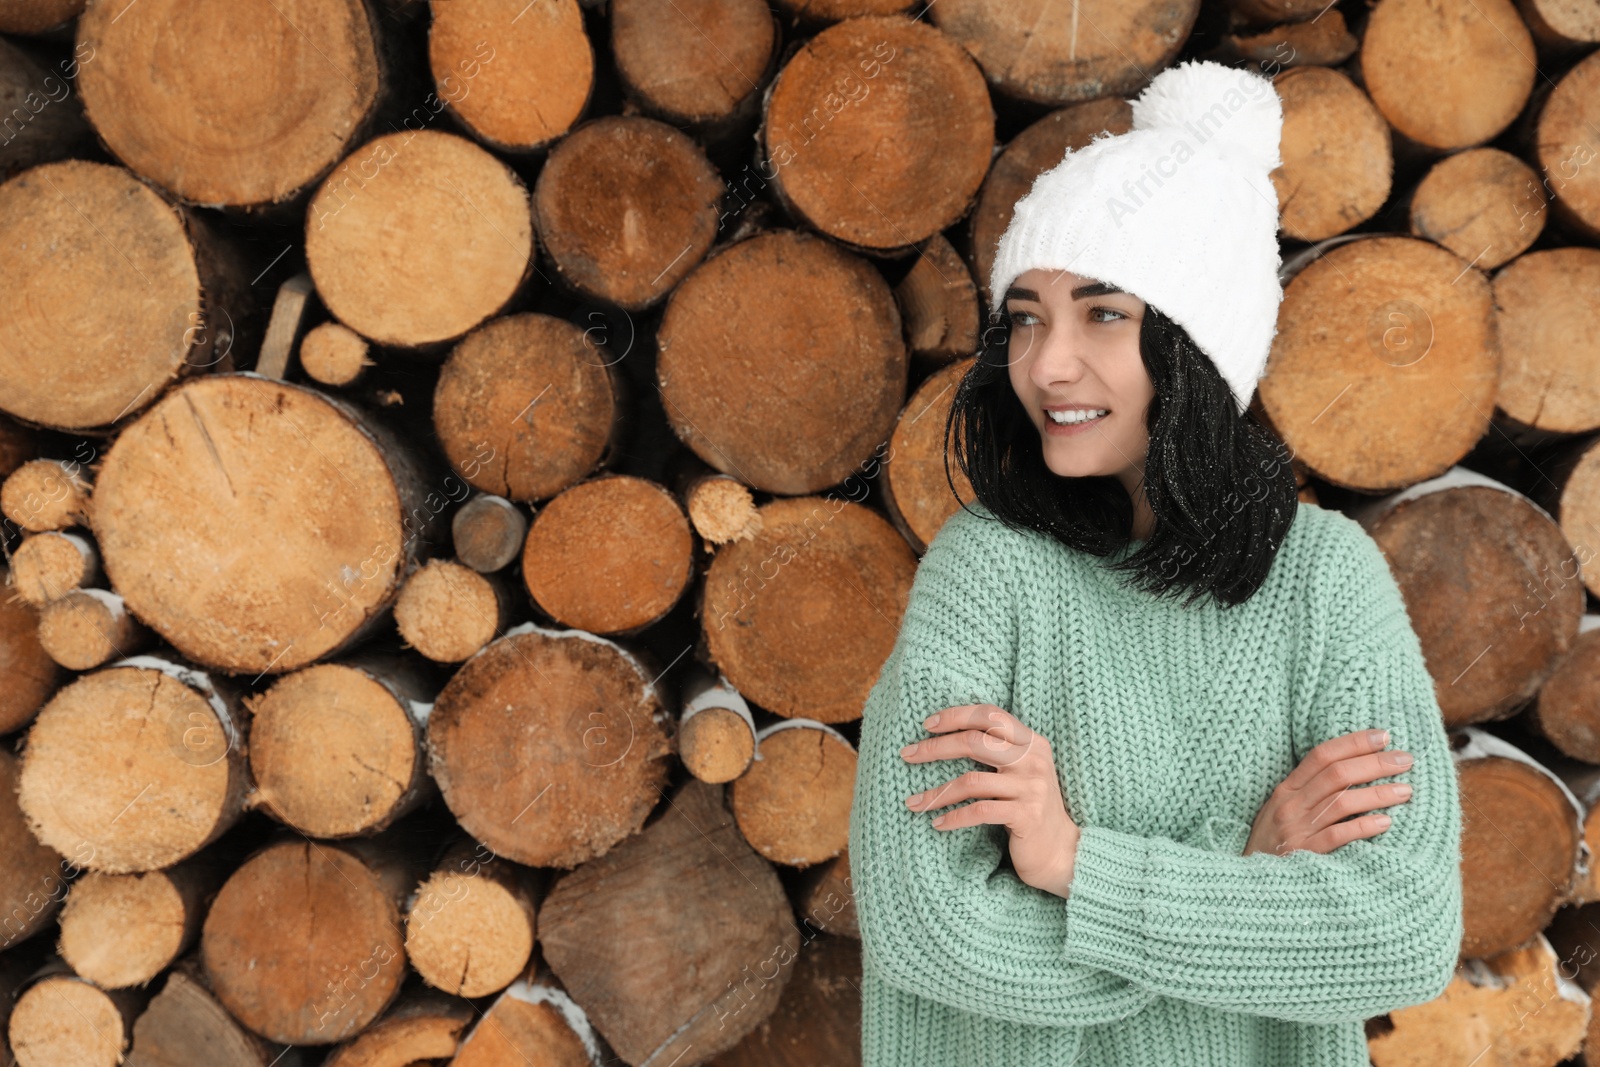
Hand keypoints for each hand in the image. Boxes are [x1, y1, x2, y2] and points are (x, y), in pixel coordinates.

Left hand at [901, 704, 1080, 898]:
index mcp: (1032, 742)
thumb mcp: (1021, 771)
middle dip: (935, 748)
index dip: (957, 715)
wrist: (1061, 851)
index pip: (990, 715)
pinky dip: (953, 817)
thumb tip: (946, 735)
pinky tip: (937, 823)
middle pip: (975, 742)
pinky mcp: (1026, 816)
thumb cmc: (1029, 807)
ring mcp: (1031, 788)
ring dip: (936, 793)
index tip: (927, 724)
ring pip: (971, 780)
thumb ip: (998, 751)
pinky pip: (979, 811)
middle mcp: (1034, 760)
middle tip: (907, 754)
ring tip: (913, 802)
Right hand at [1244, 728, 1413, 856]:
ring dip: (1378, 793)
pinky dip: (1364, 827)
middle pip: (1337, 774)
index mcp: (1286, 790)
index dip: (1354, 742)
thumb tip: (1355, 773)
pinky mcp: (1304, 854)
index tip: (1383, 735)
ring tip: (1405, 791)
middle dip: (1375, 763)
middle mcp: (1290, 805)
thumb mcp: (1282, 812)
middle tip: (1405, 759)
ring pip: (1342, 802)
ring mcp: (1296, 830)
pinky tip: (1386, 822)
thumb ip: (1310, 794)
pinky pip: (1338, 836)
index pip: (1322, 755)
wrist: (1250, 884)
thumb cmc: (1274, 845)